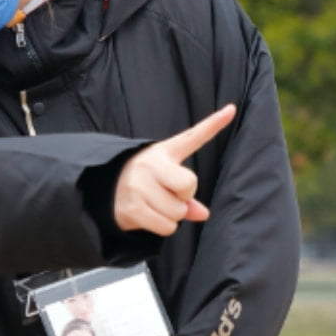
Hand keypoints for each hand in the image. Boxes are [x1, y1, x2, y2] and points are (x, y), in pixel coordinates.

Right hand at [113, 105, 235, 235]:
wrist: (105, 188)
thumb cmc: (144, 180)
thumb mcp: (164, 176)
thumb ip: (187, 194)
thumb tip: (203, 214)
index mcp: (164, 151)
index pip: (192, 137)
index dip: (213, 124)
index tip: (231, 110)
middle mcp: (150, 165)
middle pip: (188, 185)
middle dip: (185, 196)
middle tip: (169, 194)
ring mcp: (139, 186)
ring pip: (178, 211)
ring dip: (173, 215)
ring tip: (155, 204)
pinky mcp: (133, 208)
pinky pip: (167, 226)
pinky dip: (164, 226)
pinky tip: (150, 215)